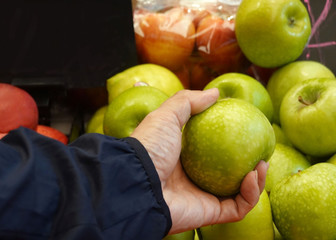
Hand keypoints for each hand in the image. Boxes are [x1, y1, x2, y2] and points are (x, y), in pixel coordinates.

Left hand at [131, 89, 268, 233]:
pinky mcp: (209, 213)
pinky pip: (238, 208)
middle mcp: (194, 177)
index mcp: (185, 156)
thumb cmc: (150, 147)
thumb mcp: (166, 115)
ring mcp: (202, 196)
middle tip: (261, 152)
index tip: (246, 130)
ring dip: (257, 181)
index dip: (232, 142)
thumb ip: (188, 101)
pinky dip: (251, 194)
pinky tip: (254, 176)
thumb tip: (215, 92)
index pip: (213, 150)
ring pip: (239, 193)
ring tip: (262, 164)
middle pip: (229, 173)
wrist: (137, 181)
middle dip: (249, 165)